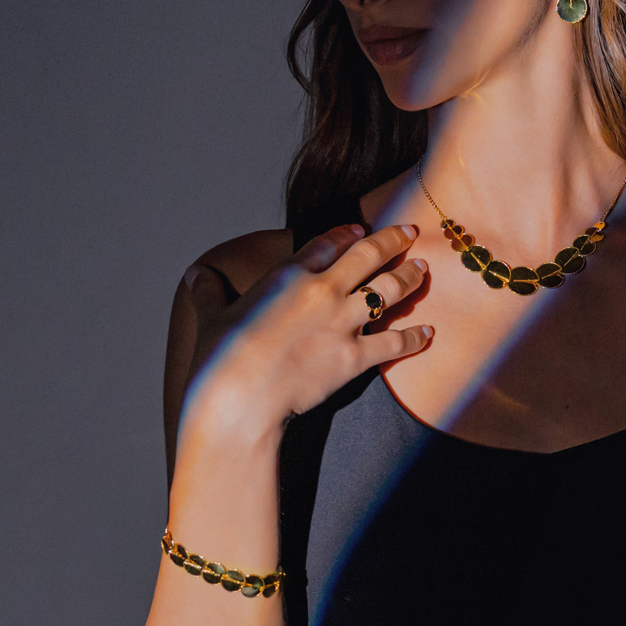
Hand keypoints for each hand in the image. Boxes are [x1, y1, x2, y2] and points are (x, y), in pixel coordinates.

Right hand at [183, 222, 430, 448]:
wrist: (239, 397)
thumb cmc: (219, 357)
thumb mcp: (211, 316)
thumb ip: (209, 292)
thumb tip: (196, 276)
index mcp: (288, 275)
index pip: (327, 243)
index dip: (347, 233)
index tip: (360, 228)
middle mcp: (322, 291)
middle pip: (368, 255)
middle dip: (392, 240)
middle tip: (410, 232)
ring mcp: (342, 322)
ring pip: (388, 290)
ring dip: (409, 277)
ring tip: (422, 269)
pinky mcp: (355, 357)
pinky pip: (395, 342)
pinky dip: (415, 337)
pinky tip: (429, 333)